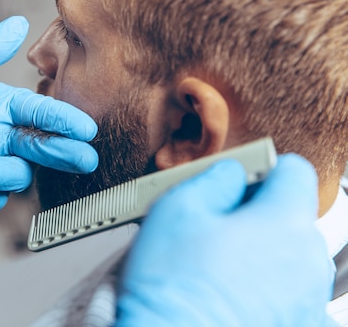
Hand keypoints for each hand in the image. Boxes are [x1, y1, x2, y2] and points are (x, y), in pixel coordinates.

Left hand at [0, 16, 97, 212]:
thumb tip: (17, 24)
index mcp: (1, 107)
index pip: (40, 112)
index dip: (63, 120)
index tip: (85, 127)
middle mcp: (2, 136)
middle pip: (43, 146)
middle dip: (64, 152)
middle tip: (84, 158)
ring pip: (18, 175)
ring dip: (2, 173)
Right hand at [116, 154, 336, 326]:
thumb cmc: (171, 285)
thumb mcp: (178, 206)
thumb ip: (216, 177)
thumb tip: (231, 174)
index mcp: (285, 222)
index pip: (295, 172)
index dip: (262, 169)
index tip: (239, 182)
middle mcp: (308, 262)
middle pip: (291, 216)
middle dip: (257, 214)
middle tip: (213, 227)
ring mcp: (307, 301)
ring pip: (289, 256)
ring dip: (261, 252)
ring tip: (216, 266)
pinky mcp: (296, 325)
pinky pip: (288, 294)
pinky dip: (266, 288)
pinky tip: (231, 294)